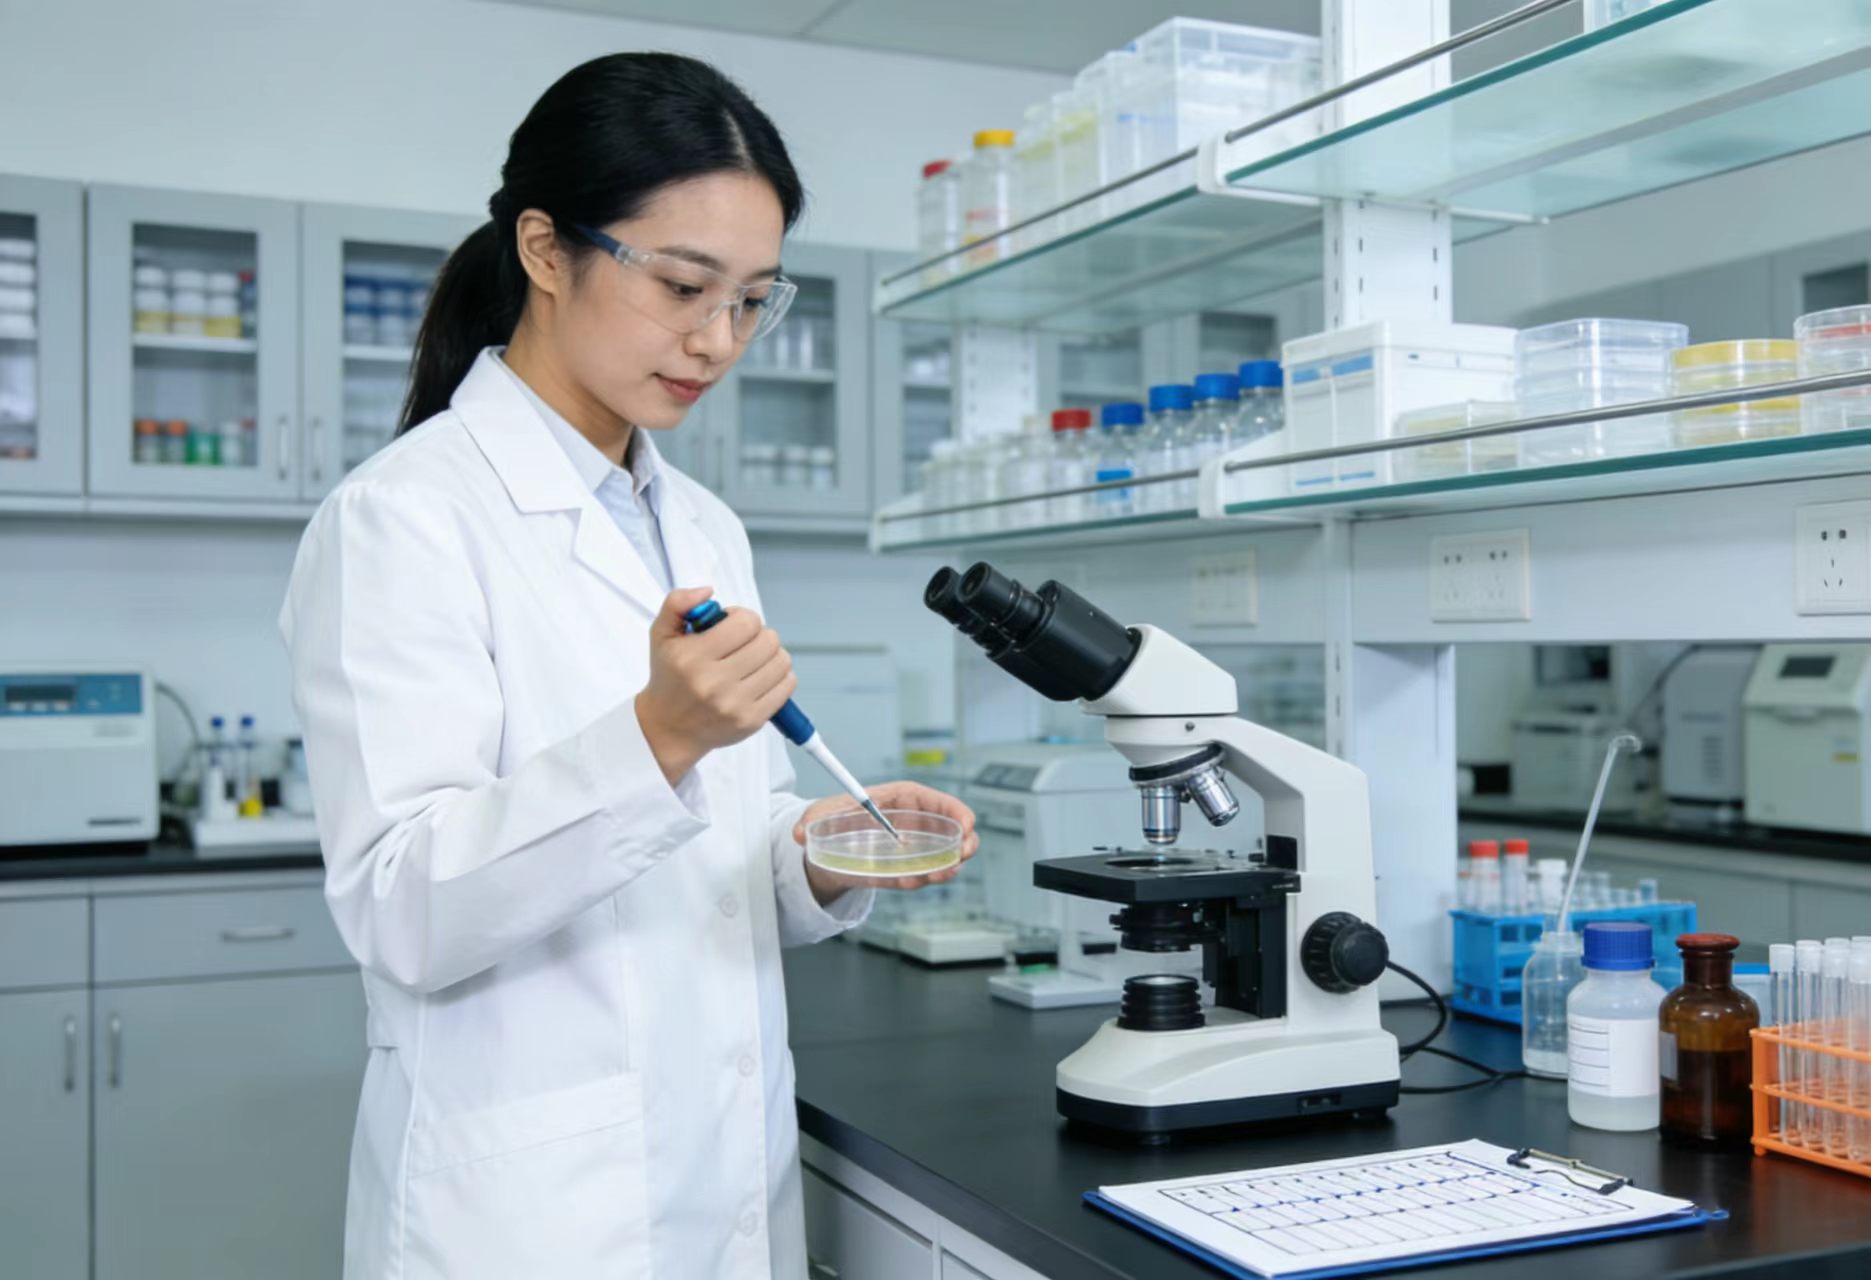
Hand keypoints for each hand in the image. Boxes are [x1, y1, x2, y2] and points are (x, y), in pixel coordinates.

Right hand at [636, 586, 795, 784]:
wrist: (669, 728)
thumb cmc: (669, 676)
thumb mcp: (661, 634)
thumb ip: (678, 603)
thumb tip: (709, 591)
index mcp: (693, 657)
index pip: (746, 623)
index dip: (743, 618)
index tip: (731, 626)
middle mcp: (714, 683)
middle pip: (768, 641)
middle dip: (759, 635)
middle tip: (744, 643)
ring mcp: (735, 704)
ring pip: (781, 662)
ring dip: (772, 655)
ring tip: (753, 659)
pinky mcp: (751, 721)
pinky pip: (787, 686)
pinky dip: (780, 676)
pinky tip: (761, 676)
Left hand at [794, 781, 978, 902]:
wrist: (825, 850)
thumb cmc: (831, 822)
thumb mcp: (821, 816)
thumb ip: (810, 820)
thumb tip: (799, 833)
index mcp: (899, 799)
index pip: (934, 800)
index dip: (955, 809)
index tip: (966, 822)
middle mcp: (912, 822)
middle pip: (950, 829)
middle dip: (964, 842)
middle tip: (961, 855)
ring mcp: (913, 847)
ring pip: (943, 855)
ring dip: (945, 867)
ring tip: (936, 874)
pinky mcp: (907, 868)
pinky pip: (922, 874)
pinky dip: (922, 879)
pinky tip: (912, 881)